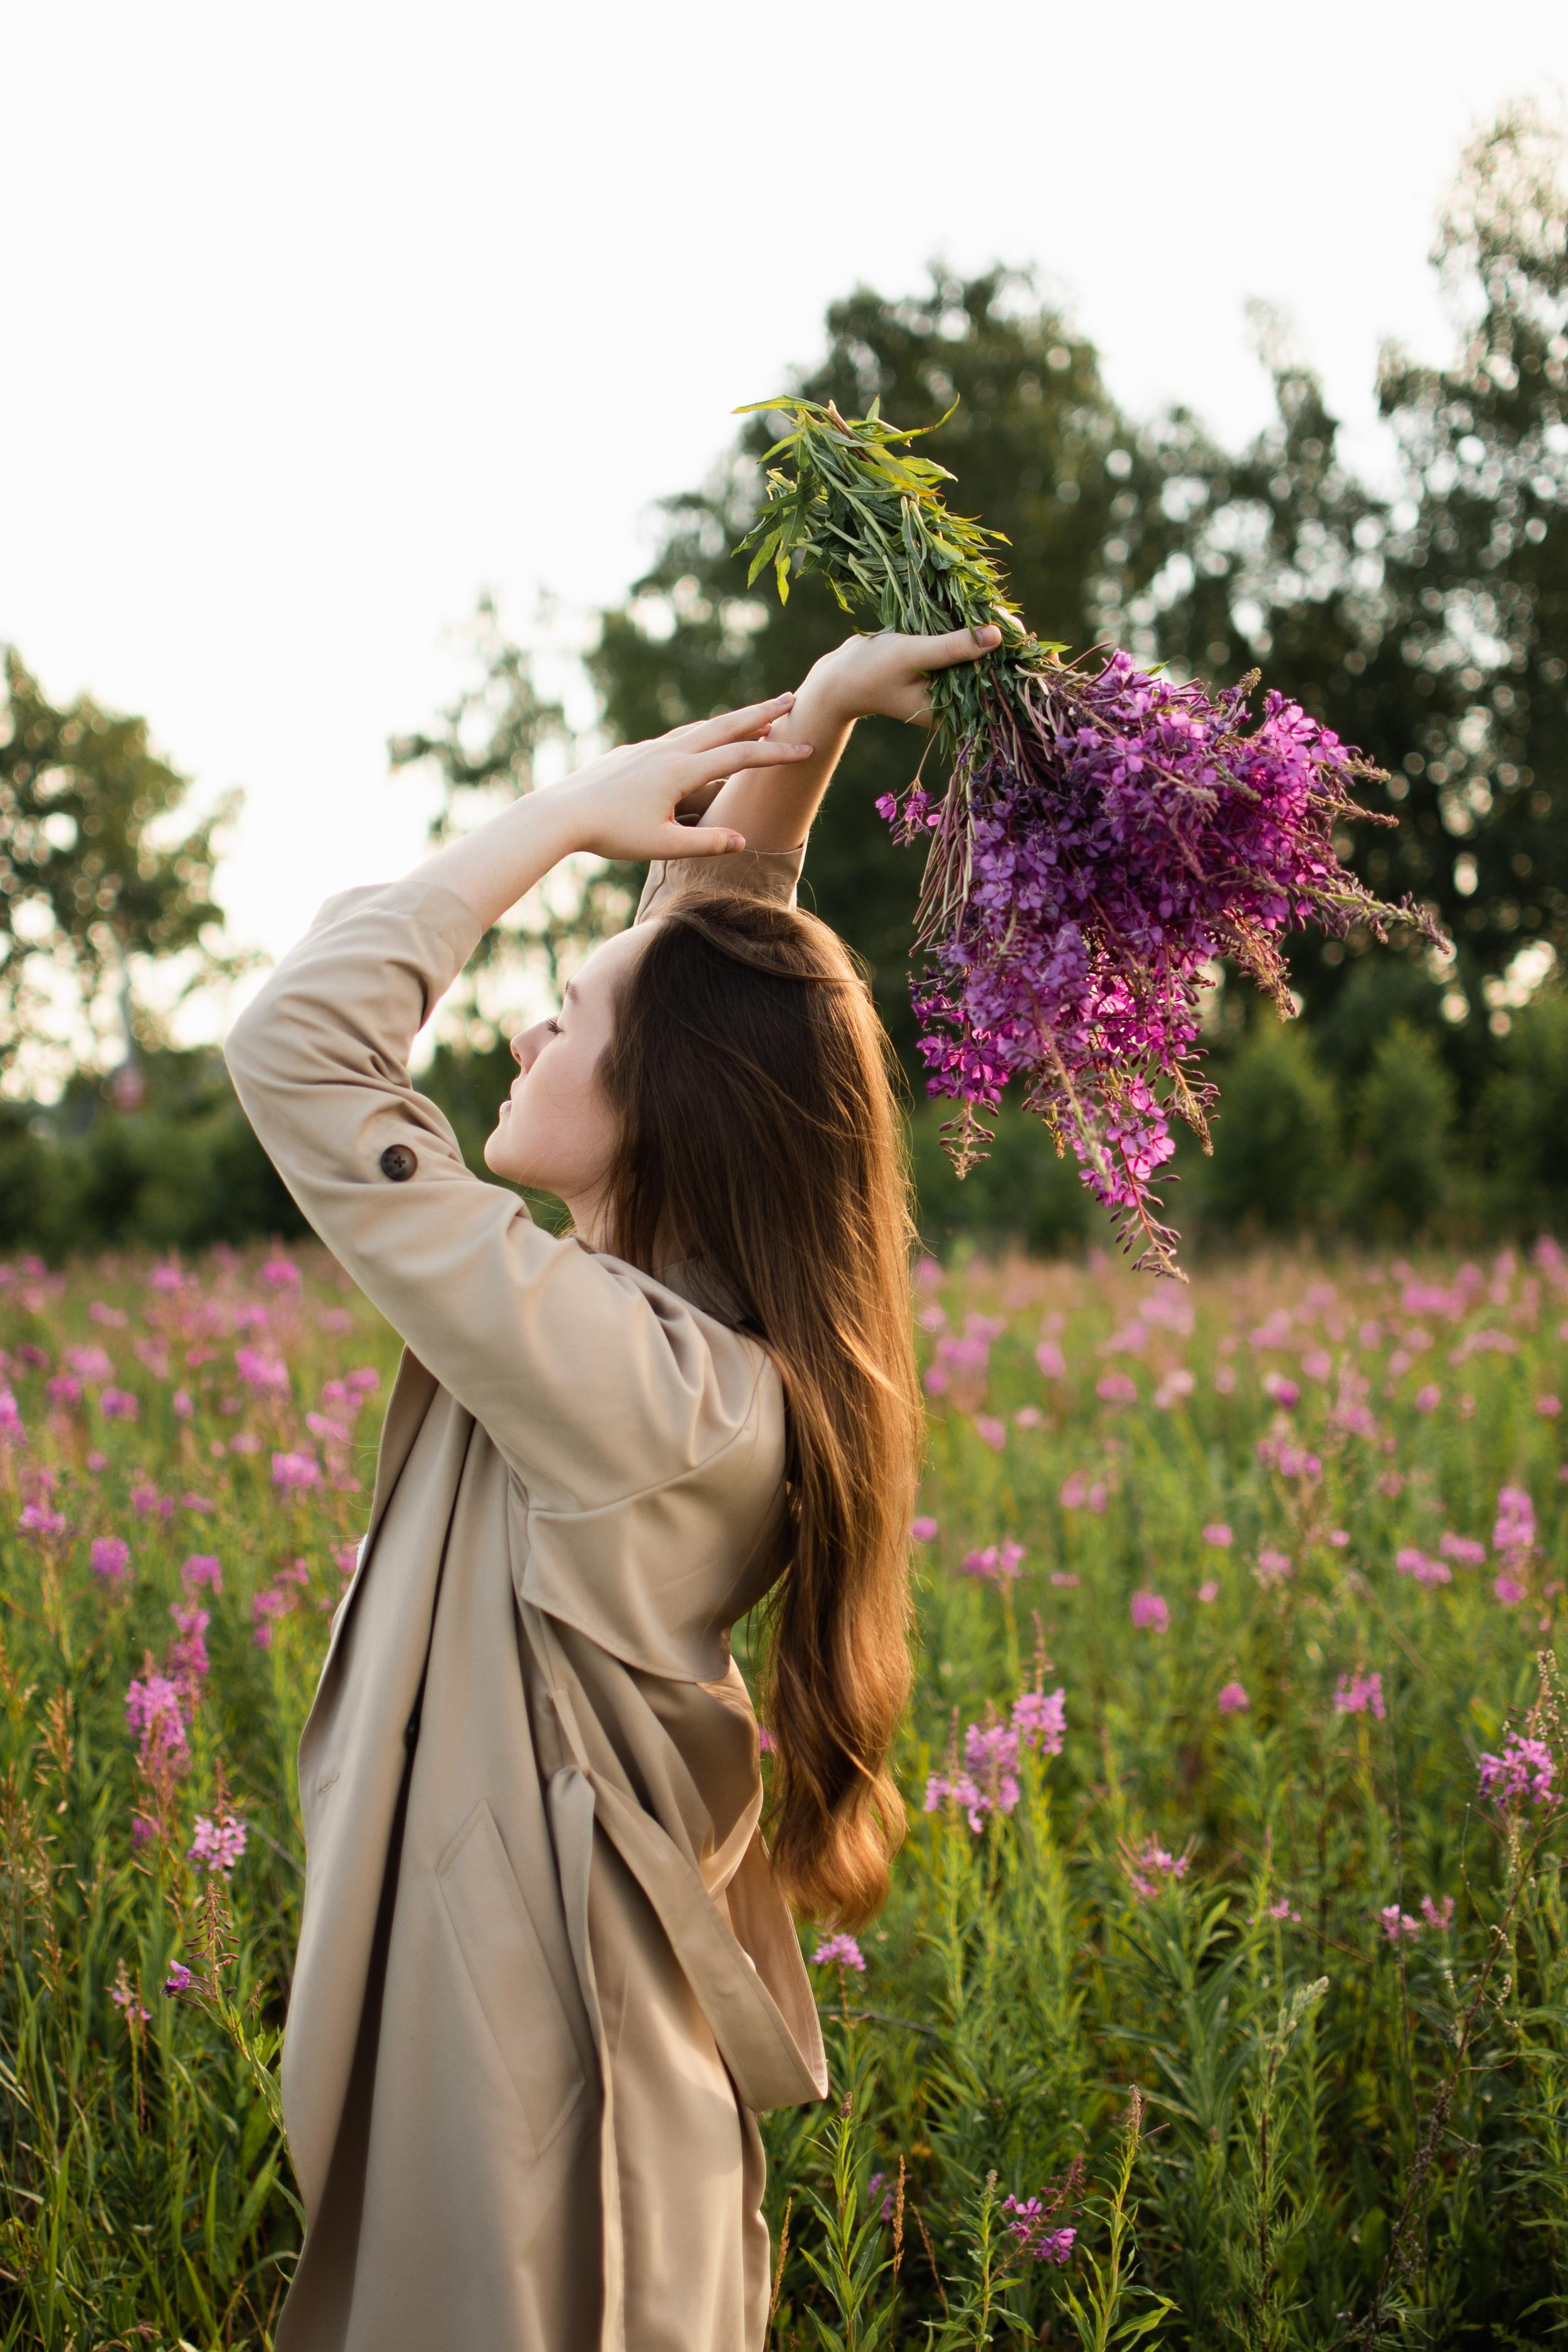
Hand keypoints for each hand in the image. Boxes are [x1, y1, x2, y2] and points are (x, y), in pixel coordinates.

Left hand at [560, 693, 813, 860]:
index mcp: (680, 772)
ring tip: (754, 719)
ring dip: (731, 721)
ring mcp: (649, 749)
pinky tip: (703, 740)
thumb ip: (704, 842)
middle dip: (761, 714)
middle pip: (725, 726)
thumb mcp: (661, 845)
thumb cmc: (610, 833)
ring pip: (700, 728)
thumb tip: (744, 842)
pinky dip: (701, 733)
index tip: (806, 749)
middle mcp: (668, 752)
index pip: (740, 758)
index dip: (777, 754)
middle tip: (791, 699)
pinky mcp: (633, 754)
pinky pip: (677, 738)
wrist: (562, 812)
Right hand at [813, 625, 1002, 726]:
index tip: (1018, 631)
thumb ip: (953, 647)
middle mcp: (953, 701)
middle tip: (1004, 612)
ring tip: (990, 607)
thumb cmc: (870, 671)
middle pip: (990, 669)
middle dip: (1000, 641)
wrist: (838, 678)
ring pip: (976, 655)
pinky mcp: (937, 668)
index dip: (1011, 661)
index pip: (995, 687)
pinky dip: (964, 630)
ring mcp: (945, 684)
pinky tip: (972, 610)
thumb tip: (996, 635)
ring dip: (983, 632)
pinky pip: (959, 647)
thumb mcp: (913, 654)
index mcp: (952, 711)